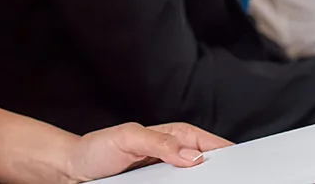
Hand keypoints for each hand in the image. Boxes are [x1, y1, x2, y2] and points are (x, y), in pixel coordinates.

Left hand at [62, 123, 231, 182]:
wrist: (75, 171)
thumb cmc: (96, 148)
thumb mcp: (127, 138)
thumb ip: (159, 142)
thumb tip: (191, 155)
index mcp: (175, 135)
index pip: (210, 144)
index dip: (227, 154)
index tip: (239, 167)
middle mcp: (175, 153)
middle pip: (208, 165)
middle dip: (219, 173)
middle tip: (228, 181)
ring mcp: (169, 173)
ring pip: (197, 181)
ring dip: (204, 183)